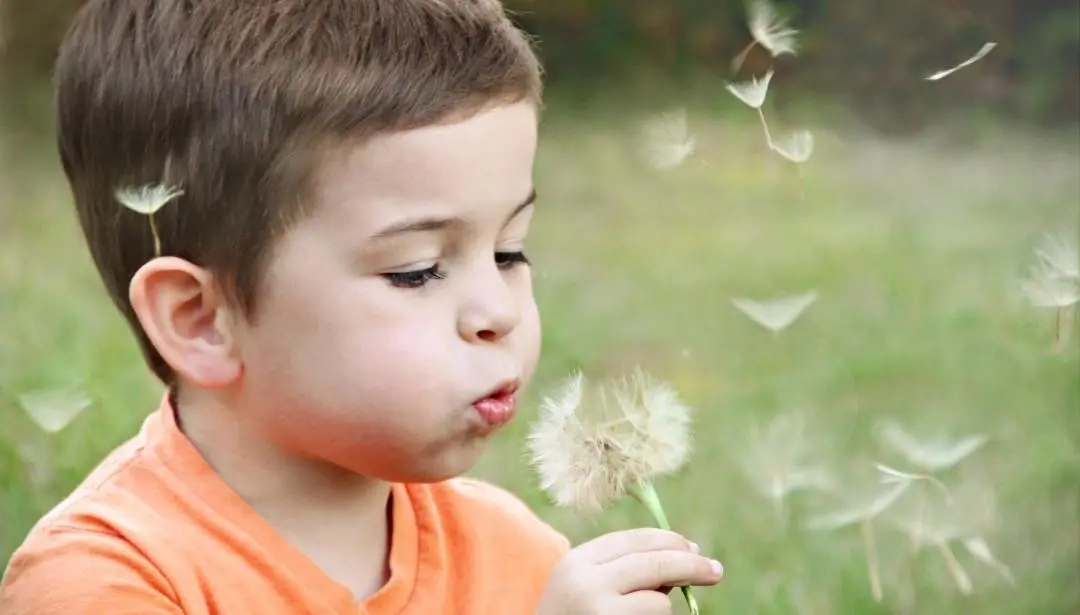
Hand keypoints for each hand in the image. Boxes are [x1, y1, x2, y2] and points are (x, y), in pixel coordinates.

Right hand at [535, 528, 723, 614]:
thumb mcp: (587, 586)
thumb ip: (624, 569)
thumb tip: (686, 556)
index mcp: (578, 561)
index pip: (634, 539)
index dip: (670, 541)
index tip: (694, 548)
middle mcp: (586, 582)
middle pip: (653, 562)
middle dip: (691, 564)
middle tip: (715, 571)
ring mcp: (599, 610)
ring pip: (659, 601)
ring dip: (662, 609)